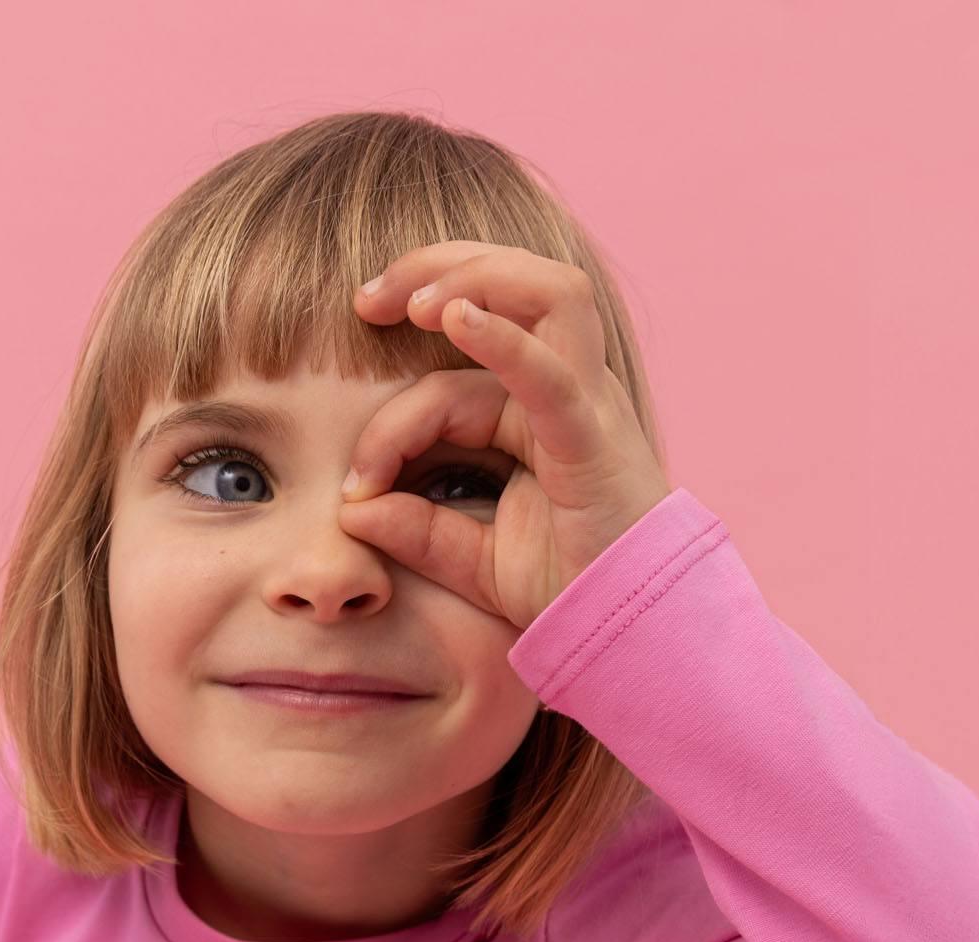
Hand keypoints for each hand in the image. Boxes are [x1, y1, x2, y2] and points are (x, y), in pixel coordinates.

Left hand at [341, 240, 671, 630]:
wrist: (628, 634)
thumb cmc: (566, 590)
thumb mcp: (470, 559)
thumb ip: (415, 530)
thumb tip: (350, 508)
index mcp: (534, 412)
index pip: (450, 382)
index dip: (389, 420)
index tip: (352, 487)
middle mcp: (565, 391)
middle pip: (509, 287)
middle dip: (432, 270)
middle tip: (365, 296)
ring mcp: (587, 406)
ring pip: (545, 293)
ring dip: (474, 276)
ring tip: (411, 300)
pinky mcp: (594, 440)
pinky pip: (552, 371)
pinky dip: (503, 337)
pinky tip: (454, 315)